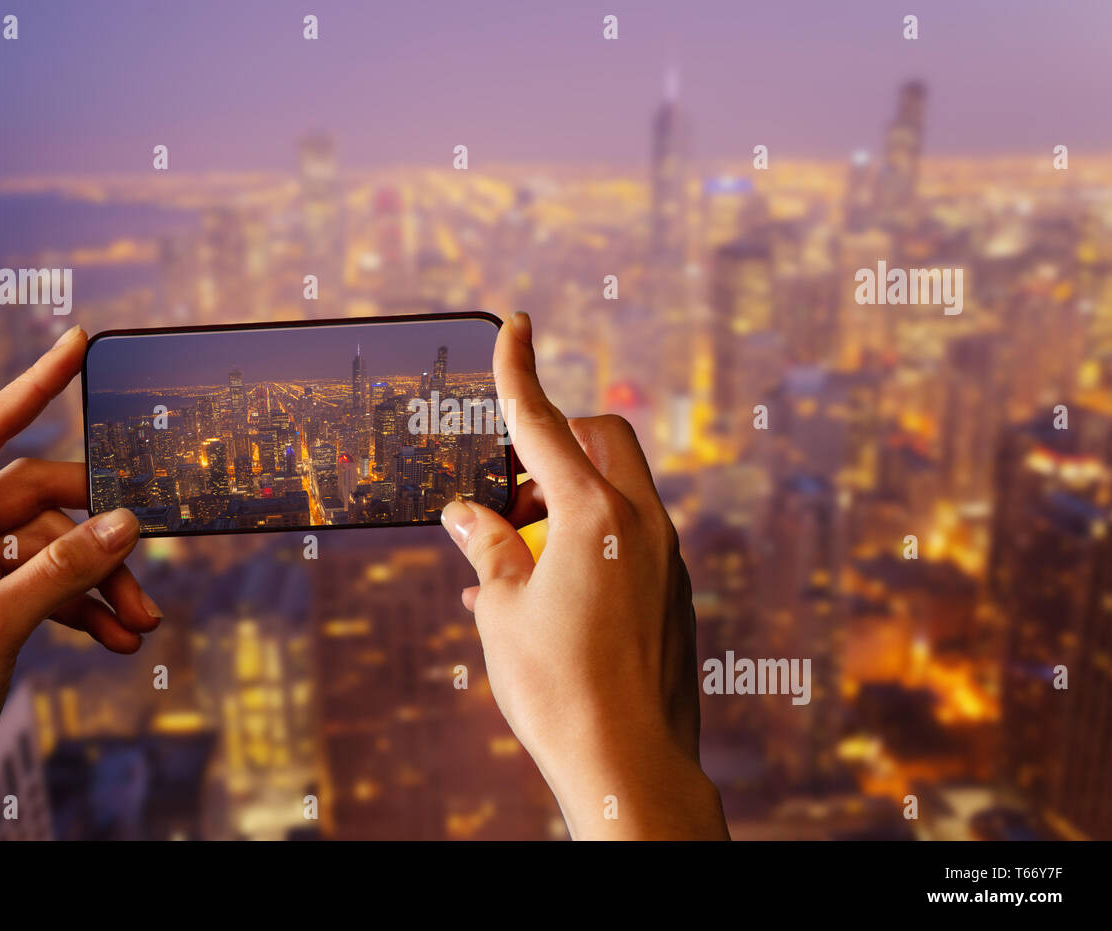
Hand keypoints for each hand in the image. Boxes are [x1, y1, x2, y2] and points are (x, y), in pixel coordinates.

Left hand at [0, 326, 160, 839]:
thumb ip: (63, 569)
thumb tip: (125, 522)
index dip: (33, 384)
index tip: (76, 345)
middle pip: (44, 501)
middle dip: (102, 535)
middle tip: (149, 563)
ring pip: (59, 550)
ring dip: (105, 583)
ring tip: (141, 624)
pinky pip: (54, 588)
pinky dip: (90, 609)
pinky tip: (118, 640)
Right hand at [440, 312, 727, 839]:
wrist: (630, 764)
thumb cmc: (558, 687)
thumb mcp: (501, 610)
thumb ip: (484, 547)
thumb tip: (464, 513)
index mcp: (594, 514)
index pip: (545, 422)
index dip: (520, 370)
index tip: (514, 324)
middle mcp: (642, 523)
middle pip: (604, 438)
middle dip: (557, 439)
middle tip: (510, 484)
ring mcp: (667, 557)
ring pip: (620, 489)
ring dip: (569, 495)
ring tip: (517, 550)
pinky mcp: (674, 591)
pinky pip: (631, 537)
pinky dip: (589, 539)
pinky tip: (547, 590)